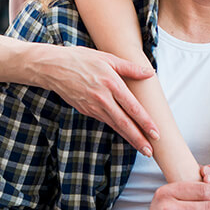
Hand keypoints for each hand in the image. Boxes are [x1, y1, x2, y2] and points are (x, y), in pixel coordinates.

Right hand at [35, 45, 159, 155]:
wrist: (53, 68)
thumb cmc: (81, 59)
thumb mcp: (107, 58)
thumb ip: (129, 68)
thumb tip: (150, 73)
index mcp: (111, 84)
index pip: (132, 107)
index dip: (145, 122)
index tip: (156, 134)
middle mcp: (103, 98)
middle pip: (124, 123)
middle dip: (139, 139)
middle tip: (151, 151)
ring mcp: (93, 107)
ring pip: (115, 125)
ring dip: (129, 137)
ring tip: (142, 147)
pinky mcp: (85, 110)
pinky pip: (104, 121)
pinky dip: (116, 128)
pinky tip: (125, 133)